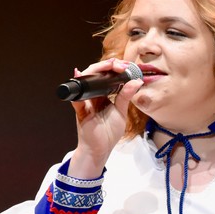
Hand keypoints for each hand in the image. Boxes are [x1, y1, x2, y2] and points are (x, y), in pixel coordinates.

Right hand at [68, 58, 142, 177]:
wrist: (99, 149)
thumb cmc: (109, 132)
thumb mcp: (121, 112)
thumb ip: (126, 96)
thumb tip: (137, 81)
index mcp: (103, 94)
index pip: (106, 76)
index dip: (114, 68)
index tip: (125, 65)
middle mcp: (93, 95)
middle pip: (95, 75)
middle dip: (106, 66)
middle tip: (117, 64)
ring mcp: (85, 102)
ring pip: (85, 82)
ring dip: (94, 72)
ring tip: (106, 66)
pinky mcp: (80, 111)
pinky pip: (77, 100)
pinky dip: (78, 92)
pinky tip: (79, 78)